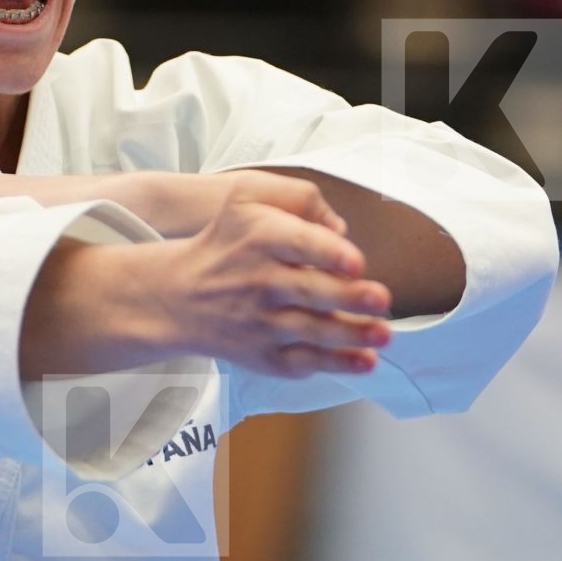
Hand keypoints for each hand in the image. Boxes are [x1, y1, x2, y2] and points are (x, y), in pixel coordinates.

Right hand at [112, 172, 392, 378]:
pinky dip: (334, 364)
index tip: (354, 261)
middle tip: (380, 297)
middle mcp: (259, 282)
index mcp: (259, 237)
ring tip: (384, 333)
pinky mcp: (261, 354)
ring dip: (351, 334)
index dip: (327, 252)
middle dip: (347, 297)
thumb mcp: (245, 197)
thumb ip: (296, 196)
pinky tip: (364, 360)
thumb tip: (340, 227)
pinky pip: (302, 362)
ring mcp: (260, 322)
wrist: (177, 294)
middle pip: (309, 291)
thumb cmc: (225, 240)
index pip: (296, 242)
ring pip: (311, 331)